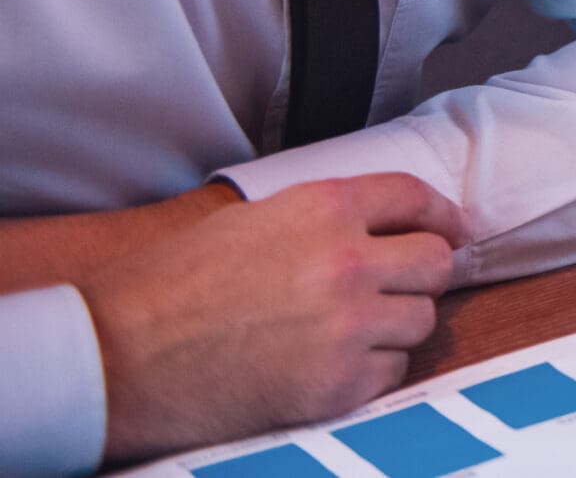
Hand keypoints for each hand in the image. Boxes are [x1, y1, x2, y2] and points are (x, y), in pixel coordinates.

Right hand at [90, 174, 464, 464]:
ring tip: (347, 331)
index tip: (453, 228)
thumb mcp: (249, 221)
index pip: (415, 198)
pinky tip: (330, 365)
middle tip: (397, 287)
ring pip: (422, 320)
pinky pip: (393, 372)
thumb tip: (377, 227)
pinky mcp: (339, 384)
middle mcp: (347, 261)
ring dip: (396, 325)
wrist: (117, 356)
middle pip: (436, 261)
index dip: (442, 214)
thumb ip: (321, 219)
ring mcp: (348, 325)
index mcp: (324, 209)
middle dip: (422, 273)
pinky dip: (372, 370)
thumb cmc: (167, 287)